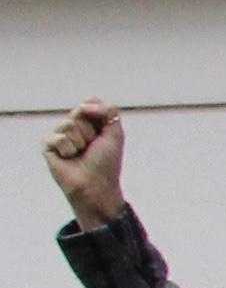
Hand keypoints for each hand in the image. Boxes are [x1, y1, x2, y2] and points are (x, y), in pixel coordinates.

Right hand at [42, 100, 126, 226]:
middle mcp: (74, 126)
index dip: (98, 115)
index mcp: (90, 122)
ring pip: (68, 124)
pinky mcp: (48, 145)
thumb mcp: (115, 133)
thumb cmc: (106, 162)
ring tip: (80, 154)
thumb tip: (85, 103)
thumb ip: (108, 111)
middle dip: (90, 131)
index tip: (102, 132)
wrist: (96, 185)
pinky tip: (68, 158)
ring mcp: (60, 134)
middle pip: (79, 111)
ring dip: (80, 141)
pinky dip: (67, 149)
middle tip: (91, 146)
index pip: (90, 103)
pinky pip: (57, 137)